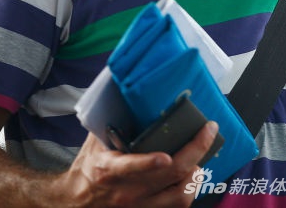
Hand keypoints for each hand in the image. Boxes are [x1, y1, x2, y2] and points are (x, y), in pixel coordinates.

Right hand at [52, 121, 220, 206]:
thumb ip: (113, 120)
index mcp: (109, 170)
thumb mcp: (95, 141)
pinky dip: (190, 188)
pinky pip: (178, 206)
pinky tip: (192, 173)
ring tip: (200, 156)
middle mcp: (126, 191)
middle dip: (195, 152)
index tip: (166, 156)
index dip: (149, 163)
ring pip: (179, 196)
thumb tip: (129, 90)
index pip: (131, 168)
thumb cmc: (89, 166)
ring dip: (196, 174)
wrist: (76, 201)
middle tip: (208, 132)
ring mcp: (139, 206)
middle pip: (169, 176)